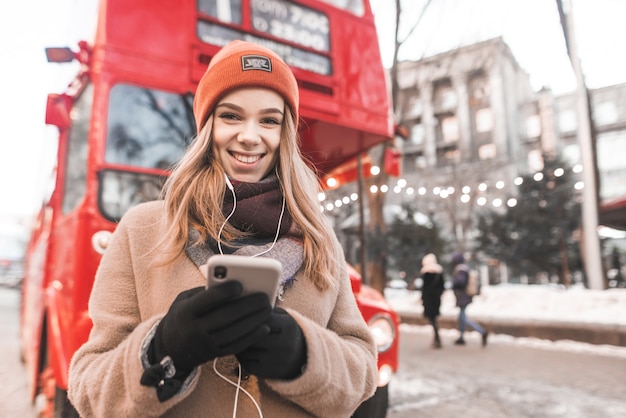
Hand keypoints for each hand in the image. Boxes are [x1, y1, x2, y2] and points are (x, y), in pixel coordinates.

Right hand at [152, 282, 271, 374]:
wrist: (170, 349)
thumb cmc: (182, 316)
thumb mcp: (184, 301)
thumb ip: (204, 293)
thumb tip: (231, 285)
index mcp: (185, 312)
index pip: (206, 301)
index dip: (223, 292)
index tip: (240, 284)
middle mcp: (193, 330)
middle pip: (224, 317)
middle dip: (247, 306)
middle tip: (264, 297)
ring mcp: (204, 345)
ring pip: (233, 333)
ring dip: (254, 321)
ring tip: (268, 309)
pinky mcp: (214, 355)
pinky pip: (236, 346)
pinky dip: (252, 337)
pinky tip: (264, 327)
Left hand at [236, 307, 306, 379]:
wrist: (301, 358)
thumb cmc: (285, 331)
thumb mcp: (283, 317)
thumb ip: (267, 310)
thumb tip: (244, 304)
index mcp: (288, 327)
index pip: (262, 319)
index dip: (248, 315)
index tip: (238, 312)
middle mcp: (284, 345)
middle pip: (253, 336)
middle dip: (240, 331)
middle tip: (229, 325)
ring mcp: (275, 361)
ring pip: (246, 350)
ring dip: (237, 343)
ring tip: (231, 336)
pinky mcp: (266, 373)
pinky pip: (245, 363)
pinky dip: (239, 355)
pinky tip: (238, 348)